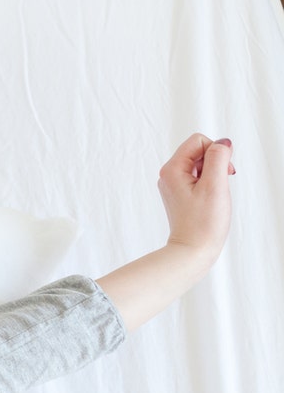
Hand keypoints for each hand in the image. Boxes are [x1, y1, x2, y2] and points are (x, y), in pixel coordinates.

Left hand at [96, 133, 235, 331]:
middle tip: (221, 184)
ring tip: (215, 194)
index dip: (216, 151)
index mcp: (171, 169)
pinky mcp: (180, 194)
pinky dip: (209, 183)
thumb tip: (223, 142)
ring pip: (200, 165)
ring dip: (213, 173)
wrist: (192, 251)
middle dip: (215, 162)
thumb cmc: (203, 223)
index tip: (224, 172)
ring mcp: (174, 184)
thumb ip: (219, 158)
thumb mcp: (215, 185)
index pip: (198, 141)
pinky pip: (198, 177)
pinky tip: (211, 199)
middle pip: (198, 151)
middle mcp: (168, 174)